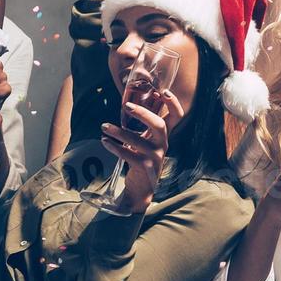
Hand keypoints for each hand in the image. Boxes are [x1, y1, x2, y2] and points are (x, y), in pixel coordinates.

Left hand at [100, 90, 184, 212]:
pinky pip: (127, 154)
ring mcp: (155, 157)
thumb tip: (128, 102)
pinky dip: (114, 147)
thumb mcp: (146, 140)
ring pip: (137, 140)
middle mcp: (163, 144)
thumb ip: (143, 125)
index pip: (177, 117)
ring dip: (118, 132)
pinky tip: (105, 142)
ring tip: (104, 126)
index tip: (164, 92)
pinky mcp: (144, 168)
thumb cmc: (141, 158)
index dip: (174, 103)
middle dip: (142, 113)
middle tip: (125, 106)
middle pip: (159, 124)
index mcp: (164, 135)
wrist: (141, 188)